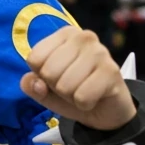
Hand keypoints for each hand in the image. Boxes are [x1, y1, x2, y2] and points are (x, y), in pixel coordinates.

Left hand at [21, 27, 136, 130]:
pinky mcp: (111, 70)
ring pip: (65, 86)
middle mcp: (83, 37)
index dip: (42, 76)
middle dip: (57, 88)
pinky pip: (82, 97)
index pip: (34, 58)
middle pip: (48, 72)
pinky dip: (84, 104)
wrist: (107, 109)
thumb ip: (33, 86)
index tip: (58, 77)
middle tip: (74, 86)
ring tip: (84, 91)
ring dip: (72, 97)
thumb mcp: (47, 91)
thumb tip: (32, 82)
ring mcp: (100, 52)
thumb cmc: (74, 92)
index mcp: (64, 35)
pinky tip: (95, 97)